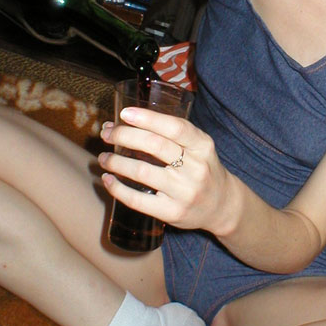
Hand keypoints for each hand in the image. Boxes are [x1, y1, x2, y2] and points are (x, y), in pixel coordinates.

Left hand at [98, 107, 234, 236]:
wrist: (221, 206)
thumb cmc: (202, 169)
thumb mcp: (199, 147)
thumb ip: (172, 135)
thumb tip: (125, 121)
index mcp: (203, 146)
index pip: (175, 127)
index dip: (148, 118)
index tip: (125, 113)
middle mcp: (196, 168)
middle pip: (155, 145)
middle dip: (124, 136)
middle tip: (107, 134)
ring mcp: (184, 192)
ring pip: (142, 171)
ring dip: (116, 162)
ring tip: (104, 158)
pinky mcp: (172, 212)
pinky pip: (137, 200)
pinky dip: (117, 189)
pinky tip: (108, 180)